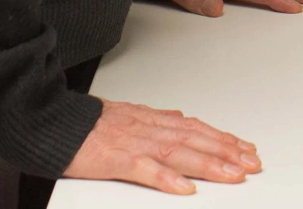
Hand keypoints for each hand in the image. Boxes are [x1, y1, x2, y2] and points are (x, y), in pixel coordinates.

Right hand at [61, 97, 261, 191]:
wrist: (50, 120)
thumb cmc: (85, 123)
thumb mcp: (127, 115)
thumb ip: (156, 119)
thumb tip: (181, 118)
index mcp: (151, 120)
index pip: (196, 129)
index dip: (223, 139)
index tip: (245, 149)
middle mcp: (148, 128)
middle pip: (195, 140)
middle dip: (227, 152)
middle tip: (251, 163)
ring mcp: (133, 143)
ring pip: (178, 153)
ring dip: (209, 164)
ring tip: (232, 174)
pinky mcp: (115, 159)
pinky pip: (145, 169)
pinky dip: (167, 178)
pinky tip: (186, 189)